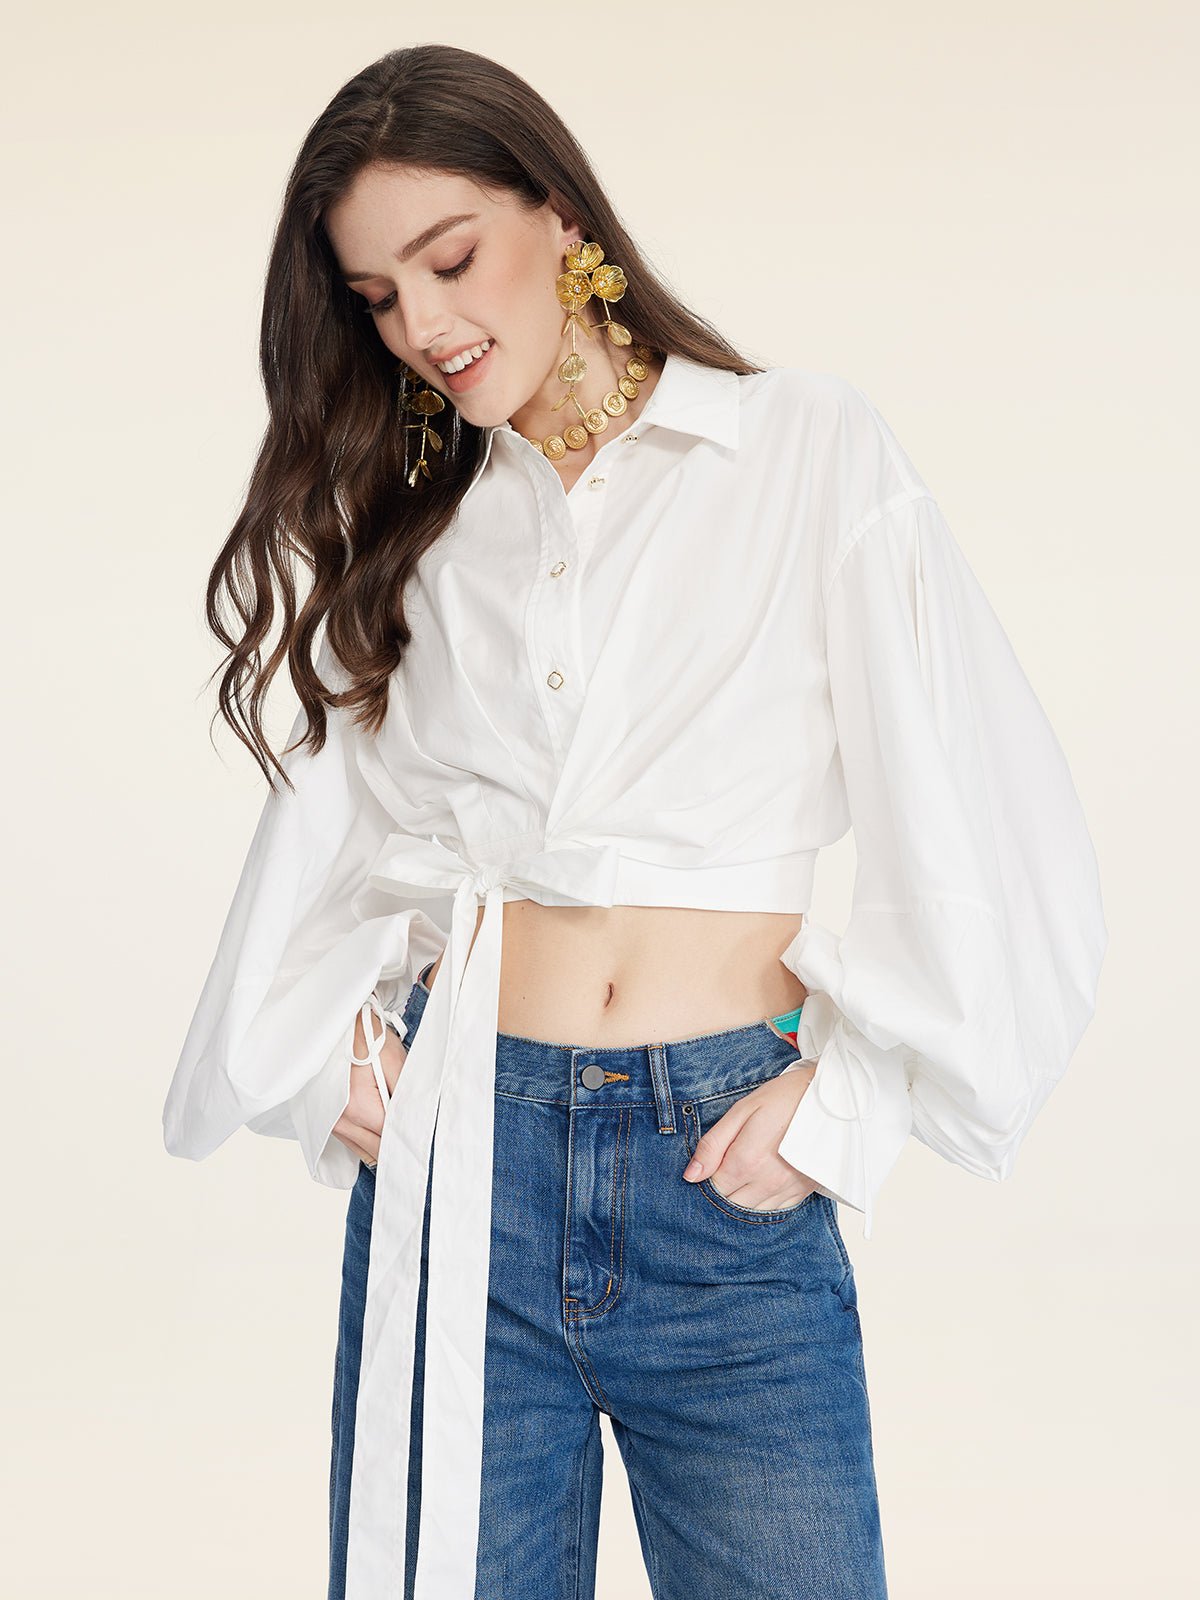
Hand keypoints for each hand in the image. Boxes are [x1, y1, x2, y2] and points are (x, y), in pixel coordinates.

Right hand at [331, 1012, 409, 1167]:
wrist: (343, 1026)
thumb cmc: (369, 1039)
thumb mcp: (396, 1063)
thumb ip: (407, 1098)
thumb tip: (419, 1123)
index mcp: (359, 1107)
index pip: (391, 1139)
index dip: (412, 1142)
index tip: (429, 1147)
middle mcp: (342, 1120)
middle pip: (378, 1151)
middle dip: (400, 1149)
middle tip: (424, 1148)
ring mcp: (333, 1123)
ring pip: (366, 1152)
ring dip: (385, 1148)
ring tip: (406, 1140)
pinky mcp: (331, 1121)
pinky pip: (355, 1143)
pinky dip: (371, 1141)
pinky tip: (386, 1133)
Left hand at [683, 1063, 819, 1209]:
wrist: (829, 1100)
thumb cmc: (783, 1099)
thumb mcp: (741, 1111)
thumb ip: (713, 1145)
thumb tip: (691, 1176)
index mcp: (747, 1161)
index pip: (714, 1188)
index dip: (707, 1178)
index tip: (711, 1165)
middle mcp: (767, 1182)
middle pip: (731, 1204)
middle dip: (723, 1190)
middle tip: (726, 1167)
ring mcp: (787, 1190)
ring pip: (751, 1211)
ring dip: (742, 1197)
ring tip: (746, 1171)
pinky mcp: (802, 1192)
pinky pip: (773, 1210)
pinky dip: (763, 1200)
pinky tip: (762, 1180)